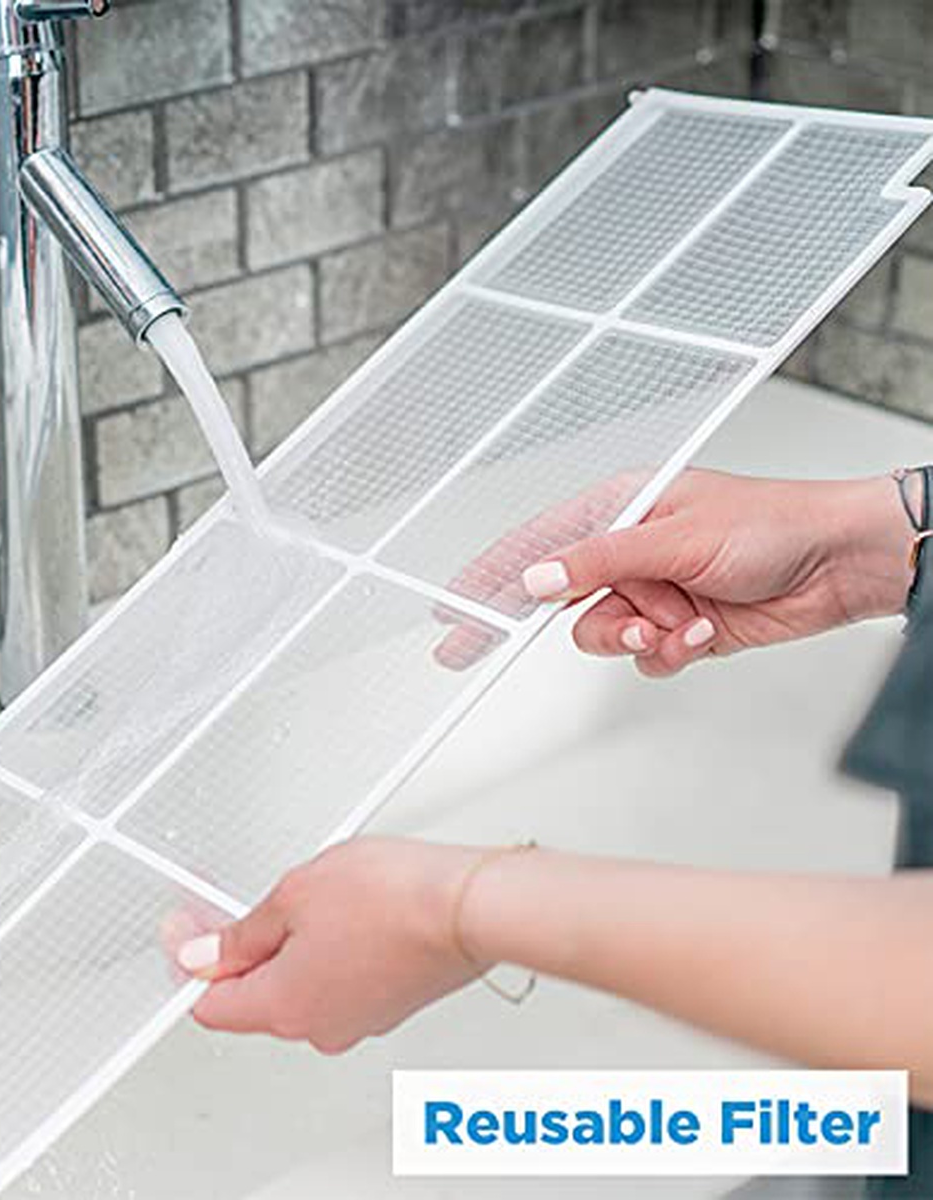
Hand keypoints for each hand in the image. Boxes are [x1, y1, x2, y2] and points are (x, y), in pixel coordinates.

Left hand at [176, 838, 482, 1053]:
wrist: (470, 907)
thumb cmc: (395, 898)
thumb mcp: (294, 894)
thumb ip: (241, 932)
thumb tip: (203, 953)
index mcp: (283, 1007)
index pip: (210, 1005)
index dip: (193, 962)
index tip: (192, 928)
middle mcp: (319, 1028)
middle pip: (254, 997)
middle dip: (244, 949)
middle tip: (255, 899)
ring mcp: (357, 1020)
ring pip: (299, 987)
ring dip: (291, 947)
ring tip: (313, 896)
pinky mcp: (387, 1004)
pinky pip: (336, 983)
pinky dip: (328, 952)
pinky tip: (345, 911)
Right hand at [448, 469, 912, 677]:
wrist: (840, 565)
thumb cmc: (773, 524)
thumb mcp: (676, 538)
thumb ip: (601, 561)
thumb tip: (538, 576)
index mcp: (621, 509)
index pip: (537, 545)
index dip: (488, 576)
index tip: (452, 606)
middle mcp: (631, 552)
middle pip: (558, 599)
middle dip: (549, 622)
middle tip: (472, 649)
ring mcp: (653, 592)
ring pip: (602, 634)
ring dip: (634, 636)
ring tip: (672, 623)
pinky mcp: (678, 628)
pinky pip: (646, 656)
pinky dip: (671, 650)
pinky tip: (704, 630)